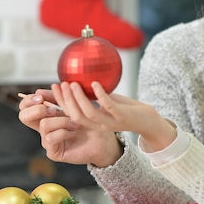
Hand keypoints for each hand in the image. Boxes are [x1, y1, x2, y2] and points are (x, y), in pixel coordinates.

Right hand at [18, 88, 121, 167]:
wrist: (104, 138)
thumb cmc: (91, 121)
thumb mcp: (73, 105)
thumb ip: (57, 97)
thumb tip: (38, 91)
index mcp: (46, 115)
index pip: (25, 106)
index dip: (28, 100)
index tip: (41, 96)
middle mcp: (44, 128)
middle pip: (24, 116)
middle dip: (38, 109)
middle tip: (55, 109)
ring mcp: (47, 140)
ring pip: (44, 124)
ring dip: (62, 121)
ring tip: (75, 123)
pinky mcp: (54, 152)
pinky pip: (51, 138)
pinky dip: (64, 132)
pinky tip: (74, 132)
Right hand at [52, 81, 176, 151]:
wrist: (149, 121)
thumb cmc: (128, 109)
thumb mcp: (109, 102)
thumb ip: (96, 95)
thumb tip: (84, 78)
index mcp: (94, 123)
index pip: (71, 115)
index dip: (61, 103)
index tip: (54, 87)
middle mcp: (99, 125)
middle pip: (75, 116)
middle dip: (66, 101)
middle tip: (61, 84)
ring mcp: (111, 122)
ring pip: (88, 113)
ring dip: (79, 98)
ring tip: (73, 83)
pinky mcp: (122, 117)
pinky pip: (108, 106)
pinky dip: (100, 94)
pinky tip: (95, 83)